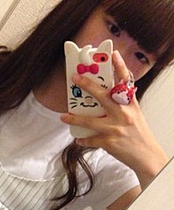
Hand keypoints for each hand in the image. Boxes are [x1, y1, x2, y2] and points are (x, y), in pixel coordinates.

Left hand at [60, 51, 167, 187]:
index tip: (113, 54)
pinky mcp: (109, 142)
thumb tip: (104, 100)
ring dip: (75, 118)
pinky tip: (78, 139)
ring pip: (91, 121)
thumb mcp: (134, 115)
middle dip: (88, 86)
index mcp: (131, 105)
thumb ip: (122, 106)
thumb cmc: (139, 135)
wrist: (146, 156)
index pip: (126, 82)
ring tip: (63, 116)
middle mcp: (123, 114)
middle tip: (75, 78)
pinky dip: (84, 140)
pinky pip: (91, 139)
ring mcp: (116, 128)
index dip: (120, 66)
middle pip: (103, 96)